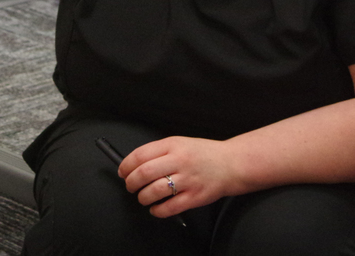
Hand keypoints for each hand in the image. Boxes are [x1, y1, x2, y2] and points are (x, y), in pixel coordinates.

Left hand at [118, 136, 237, 217]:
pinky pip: (170, 207)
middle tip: (129, 186)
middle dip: (131, 182)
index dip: (126, 165)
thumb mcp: (179, 143)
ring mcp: (188, 180)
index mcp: (172, 145)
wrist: (231, 164)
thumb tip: (135, 164)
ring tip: (142, 197)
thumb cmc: (203, 154)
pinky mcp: (195, 197)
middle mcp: (179, 161)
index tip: (123, 171)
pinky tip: (155, 208)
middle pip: (144, 173)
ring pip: (155, 191)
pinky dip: (158, 210)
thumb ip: (159, 151)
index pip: (140, 155)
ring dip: (143, 197)